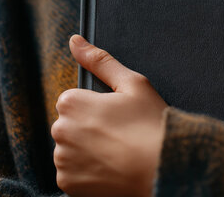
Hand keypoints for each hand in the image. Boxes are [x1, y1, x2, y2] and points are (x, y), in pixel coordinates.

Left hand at [52, 34, 167, 196]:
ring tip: (117, 154)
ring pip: (71, 151)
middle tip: (120, 136)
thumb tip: (75, 41)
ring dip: (87, 152)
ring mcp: (63, 159)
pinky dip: (87, 174)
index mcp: (71, 102)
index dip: (97, 108)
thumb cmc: (151, 124)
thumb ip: (100, 60)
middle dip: (90, 130)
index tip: (117, 117)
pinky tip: (110, 170)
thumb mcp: (132, 83)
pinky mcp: (67, 184)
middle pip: (71, 126)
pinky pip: (72, 175)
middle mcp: (60, 130)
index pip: (73, 101)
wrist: (163, 170)